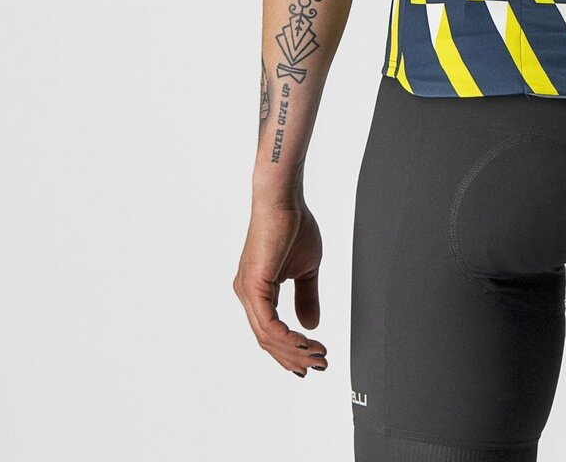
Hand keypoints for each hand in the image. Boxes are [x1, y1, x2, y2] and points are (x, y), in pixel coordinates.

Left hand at [234, 200, 326, 376]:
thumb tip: (310, 325)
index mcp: (258, 290)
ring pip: (267, 336)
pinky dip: (286, 337)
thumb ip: (306, 296)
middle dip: (294, 357)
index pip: (271, 332)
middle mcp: (248, 294)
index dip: (290, 350)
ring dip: (294, 350)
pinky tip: (304, 342)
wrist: (284, 200)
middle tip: (318, 366)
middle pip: (267, 340)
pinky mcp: (253, 284)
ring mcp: (247, 291)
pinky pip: (267, 322)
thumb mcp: (306, 268)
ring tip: (318, 355)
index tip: (311, 361)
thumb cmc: (293, 225)